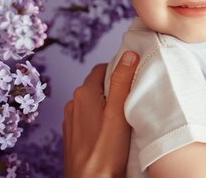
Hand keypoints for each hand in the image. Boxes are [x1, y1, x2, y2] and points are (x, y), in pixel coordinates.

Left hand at [62, 51, 138, 177]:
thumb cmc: (106, 152)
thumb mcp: (119, 111)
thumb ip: (122, 80)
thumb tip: (128, 53)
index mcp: (84, 93)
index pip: (104, 67)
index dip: (120, 71)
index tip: (134, 80)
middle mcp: (73, 103)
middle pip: (98, 84)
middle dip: (115, 88)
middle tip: (132, 100)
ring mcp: (71, 120)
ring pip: (93, 102)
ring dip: (107, 105)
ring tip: (124, 118)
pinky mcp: (73, 135)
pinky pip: (88, 118)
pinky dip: (99, 119)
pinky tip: (111, 131)